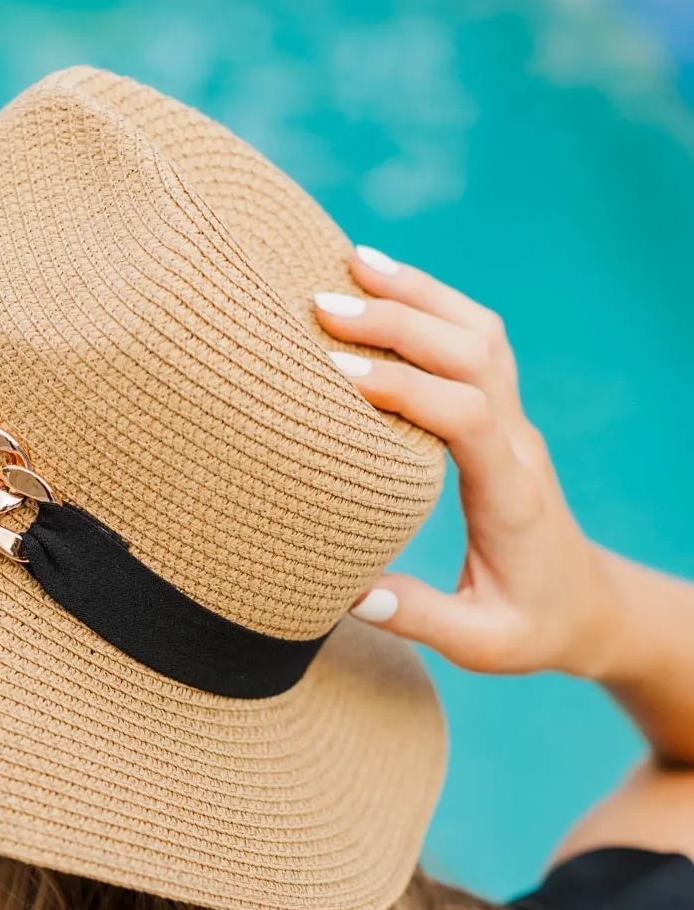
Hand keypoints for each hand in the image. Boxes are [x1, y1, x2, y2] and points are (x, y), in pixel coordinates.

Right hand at [312, 245, 614, 677]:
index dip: (406, 388)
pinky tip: (385, 285)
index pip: (467, 418)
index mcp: (512, 496)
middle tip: (320, 306)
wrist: (589, 605)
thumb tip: (353, 593)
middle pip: (472, 354)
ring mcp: (515, 421)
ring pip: (479, 332)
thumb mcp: (482, 644)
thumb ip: (420, 617)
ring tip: (351, 264)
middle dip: (400, 321)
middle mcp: (518, 444)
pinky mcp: (502, 414)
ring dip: (418, 292)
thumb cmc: (530, 625)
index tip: (339, 373)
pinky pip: (476, 340)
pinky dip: (431, 302)